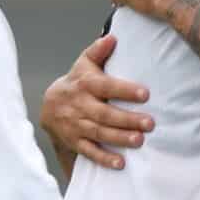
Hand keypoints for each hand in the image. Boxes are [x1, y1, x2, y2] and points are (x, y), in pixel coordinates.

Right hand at [41, 35, 154, 169]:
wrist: (49, 105)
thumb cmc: (77, 81)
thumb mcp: (84, 64)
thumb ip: (98, 51)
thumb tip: (112, 37)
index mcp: (86, 84)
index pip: (107, 86)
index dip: (125, 90)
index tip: (145, 94)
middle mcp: (80, 105)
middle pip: (105, 114)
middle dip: (128, 119)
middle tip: (150, 123)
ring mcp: (76, 125)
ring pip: (99, 132)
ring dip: (120, 138)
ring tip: (140, 141)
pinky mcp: (74, 141)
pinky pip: (89, 151)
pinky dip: (104, 158)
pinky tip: (120, 163)